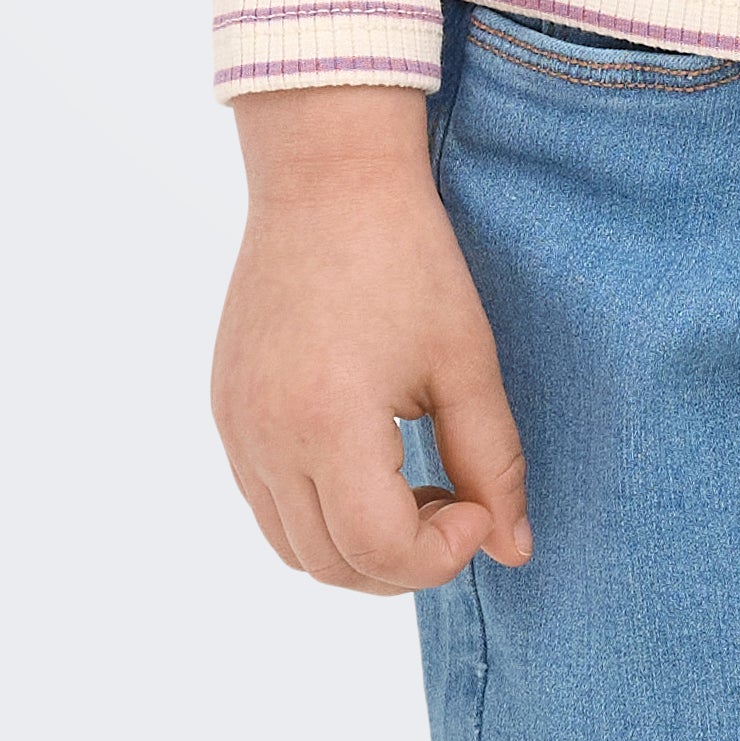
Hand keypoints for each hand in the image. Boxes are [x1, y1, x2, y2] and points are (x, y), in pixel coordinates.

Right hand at [211, 86, 534, 590]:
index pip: (380, 550)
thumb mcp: (465, 358)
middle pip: (332, 564)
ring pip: (293, 546)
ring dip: (359, 547)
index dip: (442, 555)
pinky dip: (319, 512)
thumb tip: (513, 550)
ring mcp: (236, 426)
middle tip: (458, 505)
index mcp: (328, 422)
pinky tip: (371, 462)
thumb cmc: (407, 256)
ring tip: (417, 487)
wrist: (328, 176)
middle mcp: (266, 436)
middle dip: (405, 561)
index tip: (479, 506)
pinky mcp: (226, 409)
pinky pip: (266, 501)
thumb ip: (493, 461)